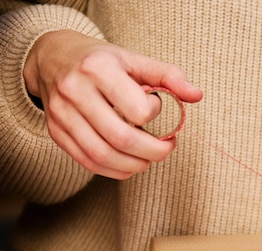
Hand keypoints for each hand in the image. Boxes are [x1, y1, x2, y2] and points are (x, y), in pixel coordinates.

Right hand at [23, 30, 202, 178]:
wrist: (53, 58)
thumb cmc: (102, 61)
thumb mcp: (135, 60)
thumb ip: (168, 76)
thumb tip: (197, 95)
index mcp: (98, 69)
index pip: (136, 109)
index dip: (155, 114)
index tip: (156, 107)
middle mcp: (75, 91)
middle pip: (121, 138)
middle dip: (153, 152)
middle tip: (166, 148)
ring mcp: (62, 114)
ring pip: (102, 155)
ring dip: (134, 165)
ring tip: (148, 158)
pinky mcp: (56, 132)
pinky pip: (88, 162)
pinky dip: (114, 170)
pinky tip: (129, 164)